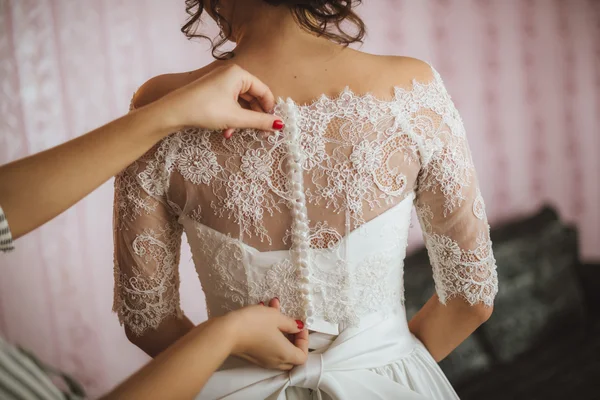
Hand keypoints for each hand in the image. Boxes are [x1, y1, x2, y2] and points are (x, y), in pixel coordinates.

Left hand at [153, 64, 283, 137]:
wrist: (173, 112)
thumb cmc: (205, 109)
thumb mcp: (236, 118)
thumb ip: (260, 121)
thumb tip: (280, 125)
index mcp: (239, 74)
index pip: (264, 91)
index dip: (270, 109)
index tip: (273, 126)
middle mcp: (231, 75)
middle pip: (253, 97)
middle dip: (255, 117)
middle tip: (261, 134)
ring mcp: (221, 83)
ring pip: (241, 103)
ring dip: (241, 120)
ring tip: (236, 133)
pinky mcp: (212, 92)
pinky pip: (230, 104)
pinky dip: (231, 118)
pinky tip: (226, 131)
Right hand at [224, 299, 308, 369]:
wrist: (225, 333)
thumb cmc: (253, 324)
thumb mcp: (276, 317)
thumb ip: (290, 323)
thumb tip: (299, 327)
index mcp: (284, 354)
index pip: (302, 355)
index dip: (304, 341)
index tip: (298, 326)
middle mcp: (275, 360)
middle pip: (292, 356)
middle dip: (293, 339)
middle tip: (290, 324)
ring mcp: (262, 359)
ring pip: (278, 349)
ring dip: (280, 331)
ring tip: (273, 308)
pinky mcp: (252, 354)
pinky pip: (266, 346)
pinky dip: (269, 333)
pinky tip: (262, 312)